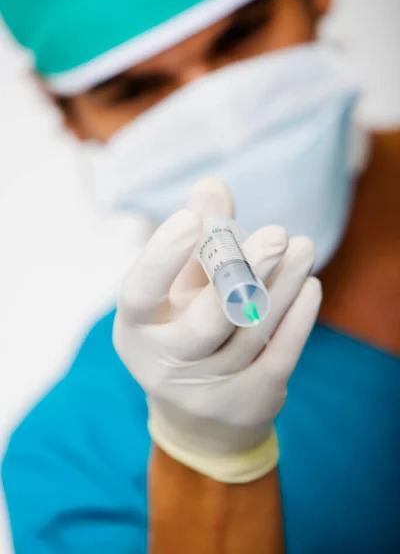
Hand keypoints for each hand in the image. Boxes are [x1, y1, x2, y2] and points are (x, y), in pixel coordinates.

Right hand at [113, 179, 321, 482]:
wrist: (199, 414)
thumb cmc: (183, 330)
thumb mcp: (177, 290)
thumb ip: (195, 240)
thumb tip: (212, 185)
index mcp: (137, 329)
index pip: (139, 293)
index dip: (162, 257)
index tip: (191, 219)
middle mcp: (165, 364)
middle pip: (206, 321)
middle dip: (243, 274)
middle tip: (277, 233)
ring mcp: (208, 388)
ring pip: (250, 334)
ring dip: (283, 287)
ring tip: (303, 247)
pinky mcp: (249, 401)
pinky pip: (278, 356)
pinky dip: (297, 320)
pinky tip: (310, 285)